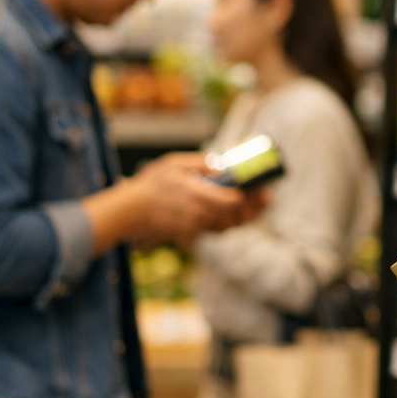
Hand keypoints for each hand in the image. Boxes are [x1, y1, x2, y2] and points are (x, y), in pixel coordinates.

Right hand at [84, 153, 266, 253]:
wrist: (130, 210)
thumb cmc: (152, 183)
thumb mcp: (174, 163)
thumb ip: (200, 164)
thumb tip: (224, 166)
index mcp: (195, 194)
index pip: (231, 201)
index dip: (250, 198)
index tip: (263, 191)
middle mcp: (197, 214)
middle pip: (234, 216)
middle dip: (253, 209)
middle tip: (266, 199)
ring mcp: (193, 226)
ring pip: (227, 226)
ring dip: (243, 218)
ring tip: (256, 206)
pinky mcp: (189, 233)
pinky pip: (215, 230)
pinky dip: (228, 223)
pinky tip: (237, 215)